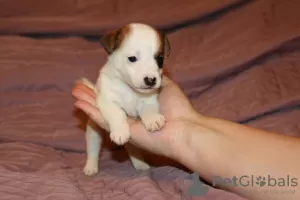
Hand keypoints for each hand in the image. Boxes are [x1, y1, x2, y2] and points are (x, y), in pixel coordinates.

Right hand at [72, 75, 200, 158]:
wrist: (183, 127)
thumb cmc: (177, 107)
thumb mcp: (165, 86)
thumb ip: (154, 78)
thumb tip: (150, 69)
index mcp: (140, 104)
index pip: (120, 95)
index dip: (109, 87)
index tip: (97, 78)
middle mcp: (131, 114)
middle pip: (108, 104)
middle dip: (93, 96)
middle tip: (79, 87)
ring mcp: (125, 124)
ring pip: (102, 112)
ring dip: (88, 103)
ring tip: (75, 94)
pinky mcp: (121, 132)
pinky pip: (103, 121)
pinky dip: (91, 112)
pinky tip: (79, 104)